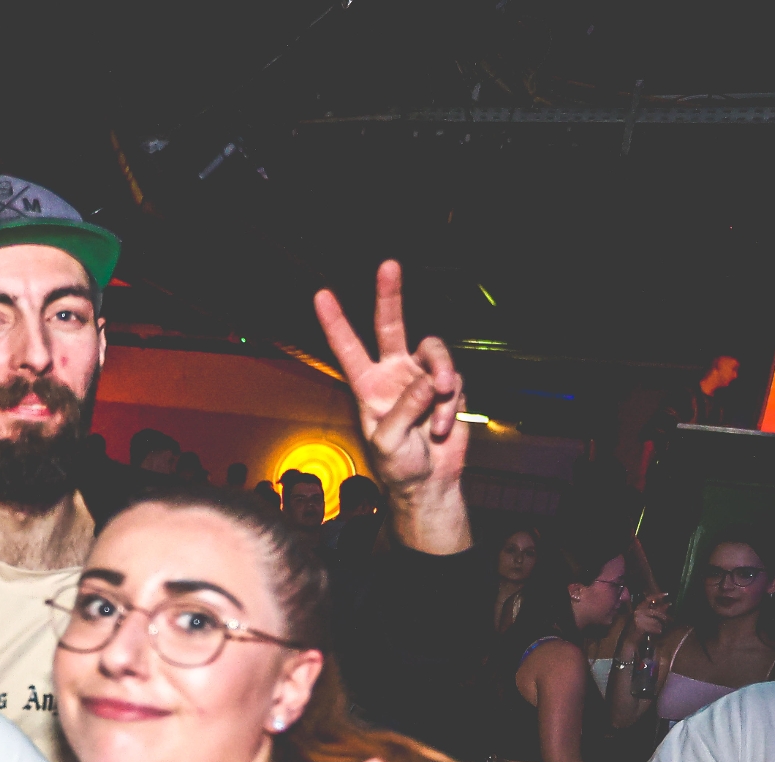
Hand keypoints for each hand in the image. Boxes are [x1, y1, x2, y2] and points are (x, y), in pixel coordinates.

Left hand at [314, 261, 465, 502]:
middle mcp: (393, 375)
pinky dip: (450, 406)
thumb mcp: (388, 443)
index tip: (321, 295)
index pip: (347, 348)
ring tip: (440, 400)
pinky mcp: (447, 388)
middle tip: (388, 265)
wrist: (430, 483)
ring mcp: (421, 378)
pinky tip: (442, 428)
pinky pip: (454, 382)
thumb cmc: (399, 467)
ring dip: (441, 375)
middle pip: (390, 325)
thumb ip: (402, 411)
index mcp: (367, 386)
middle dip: (389, 294)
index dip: (335, 322)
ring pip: (434, 352)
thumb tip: (425, 382)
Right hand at [629, 595, 670, 639]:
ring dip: (661, 626)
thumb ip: (655, 611)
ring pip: (657, 621)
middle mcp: (638, 612)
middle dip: (665, 617)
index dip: (658, 595)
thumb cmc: (638, 629)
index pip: (649, 598)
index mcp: (638, 608)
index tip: (667, 594)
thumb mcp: (646, 617)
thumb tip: (667, 605)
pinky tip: (658, 632)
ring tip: (661, 629)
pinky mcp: (641, 627)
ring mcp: (639, 619)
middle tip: (671, 620)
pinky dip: (658, 630)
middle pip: (657, 612)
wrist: (628, 640)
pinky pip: (654, 628)